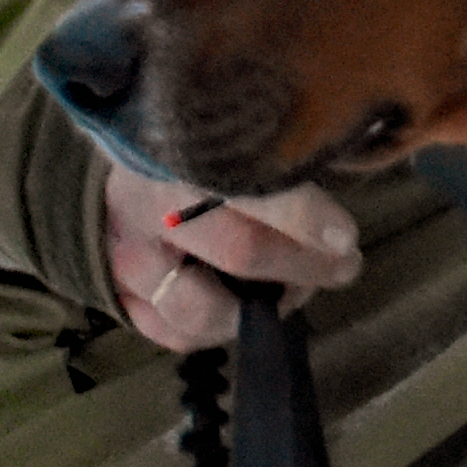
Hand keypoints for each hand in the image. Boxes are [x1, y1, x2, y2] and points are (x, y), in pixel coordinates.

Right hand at [100, 156, 360, 353]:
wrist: (125, 172)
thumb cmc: (195, 147)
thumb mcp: (232, 132)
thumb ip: (276, 149)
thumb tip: (341, 159)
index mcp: (174, 151)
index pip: (248, 186)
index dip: (302, 216)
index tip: (345, 236)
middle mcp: (145, 206)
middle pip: (238, 251)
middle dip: (304, 265)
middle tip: (344, 264)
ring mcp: (127, 259)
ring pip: (203, 308)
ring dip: (264, 306)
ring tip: (294, 286)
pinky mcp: (121, 297)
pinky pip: (177, 334)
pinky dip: (221, 330)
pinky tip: (247, 303)